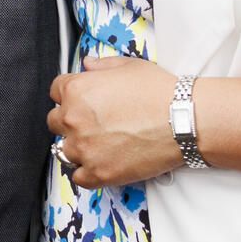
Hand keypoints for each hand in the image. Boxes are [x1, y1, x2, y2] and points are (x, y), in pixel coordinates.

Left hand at [48, 53, 184, 187]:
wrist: (184, 121)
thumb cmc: (160, 92)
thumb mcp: (129, 66)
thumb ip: (101, 65)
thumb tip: (87, 64)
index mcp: (76, 90)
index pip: (56, 92)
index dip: (70, 96)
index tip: (82, 102)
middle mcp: (73, 119)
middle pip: (56, 122)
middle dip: (71, 121)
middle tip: (93, 124)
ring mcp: (84, 148)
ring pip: (65, 150)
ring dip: (78, 147)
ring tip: (99, 145)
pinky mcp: (98, 172)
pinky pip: (78, 177)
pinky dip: (86, 172)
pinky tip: (100, 164)